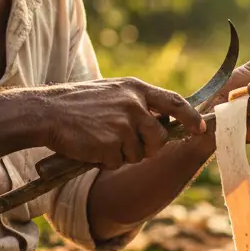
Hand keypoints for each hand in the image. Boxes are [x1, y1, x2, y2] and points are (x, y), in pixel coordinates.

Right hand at [39, 78, 205, 168]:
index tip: (201, 129)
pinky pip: (118, 162)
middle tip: (128, 145)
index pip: (175, 103)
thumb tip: (162, 122)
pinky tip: (92, 146)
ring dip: (123, 154)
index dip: (192, 118)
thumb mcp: (113, 92)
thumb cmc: (79, 104)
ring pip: (139, 153)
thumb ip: (137, 103)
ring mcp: (123, 124)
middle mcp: (134, 105)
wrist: (48, 112)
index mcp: (136, 89)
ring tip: (101, 139)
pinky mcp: (110, 143)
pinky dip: (107, 160)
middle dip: (149, 148)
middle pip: (160, 137)